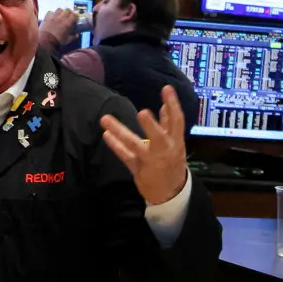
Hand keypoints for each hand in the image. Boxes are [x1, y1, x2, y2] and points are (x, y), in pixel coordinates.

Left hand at [38, 8, 82, 50]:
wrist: (45, 41)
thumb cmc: (57, 42)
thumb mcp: (67, 40)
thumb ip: (73, 37)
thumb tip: (77, 35)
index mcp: (68, 24)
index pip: (75, 15)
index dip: (76, 16)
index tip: (75, 18)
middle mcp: (61, 18)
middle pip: (67, 10)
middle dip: (69, 12)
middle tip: (68, 16)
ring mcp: (53, 16)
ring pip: (59, 9)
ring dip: (61, 12)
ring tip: (60, 15)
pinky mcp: (47, 17)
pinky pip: (51, 11)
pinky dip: (52, 13)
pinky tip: (52, 17)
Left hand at [101, 86, 188, 205]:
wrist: (171, 192)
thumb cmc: (172, 162)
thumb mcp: (176, 143)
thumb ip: (169, 125)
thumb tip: (165, 106)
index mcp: (176, 142)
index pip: (177, 121)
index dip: (173, 105)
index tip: (167, 89)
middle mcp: (165, 150)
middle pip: (159, 137)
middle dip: (151, 126)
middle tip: (142, 113)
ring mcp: (151, 160)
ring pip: (135, 145)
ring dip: (120, 131)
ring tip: (105, 119)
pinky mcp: (138, 168)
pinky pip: (125, 156)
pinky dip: (116, 146)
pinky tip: (106, 135)